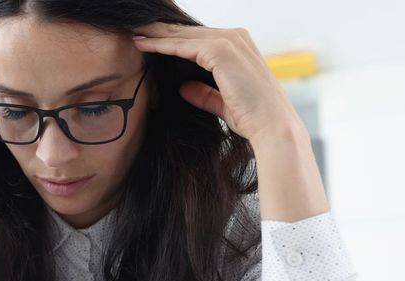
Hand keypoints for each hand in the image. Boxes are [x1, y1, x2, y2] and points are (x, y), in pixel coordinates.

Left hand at [131, 23, 300, 141]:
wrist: (272, 127)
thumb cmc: (253, 117)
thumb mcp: (223, 102)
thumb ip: (204, 93)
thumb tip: (183, 87)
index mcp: (238, 46)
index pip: (197, 38)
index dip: (171, 39)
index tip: (147, 40)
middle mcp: (235, 37)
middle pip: (187, 32)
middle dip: (159, 30)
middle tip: (134, 29)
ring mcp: (228, 41)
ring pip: (182, 35)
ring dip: (155, 33)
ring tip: (133, 33)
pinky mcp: (220, 51)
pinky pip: (182, 45)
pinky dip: (161, 44)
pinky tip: (143, 44)